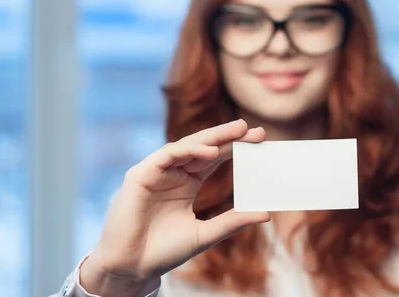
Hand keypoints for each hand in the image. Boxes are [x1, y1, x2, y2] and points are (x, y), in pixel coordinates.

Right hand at [80, 119, 269, 296]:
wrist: (132, 268)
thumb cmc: (164, 252)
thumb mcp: (206, 234)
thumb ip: (233, 221)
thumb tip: (266, 214)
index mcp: (187, 183)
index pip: (214, 159)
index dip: (235, 148)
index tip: (260, 141)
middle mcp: (173, 173)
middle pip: (204, 148)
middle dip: (229, 137)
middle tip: (254, 129)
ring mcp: (156, 172)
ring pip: (187, 146)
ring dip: (212, 138)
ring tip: (238, 132)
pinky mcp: (141, 175)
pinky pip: (167, 155)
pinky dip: (188, 150)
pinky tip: (209, 151)